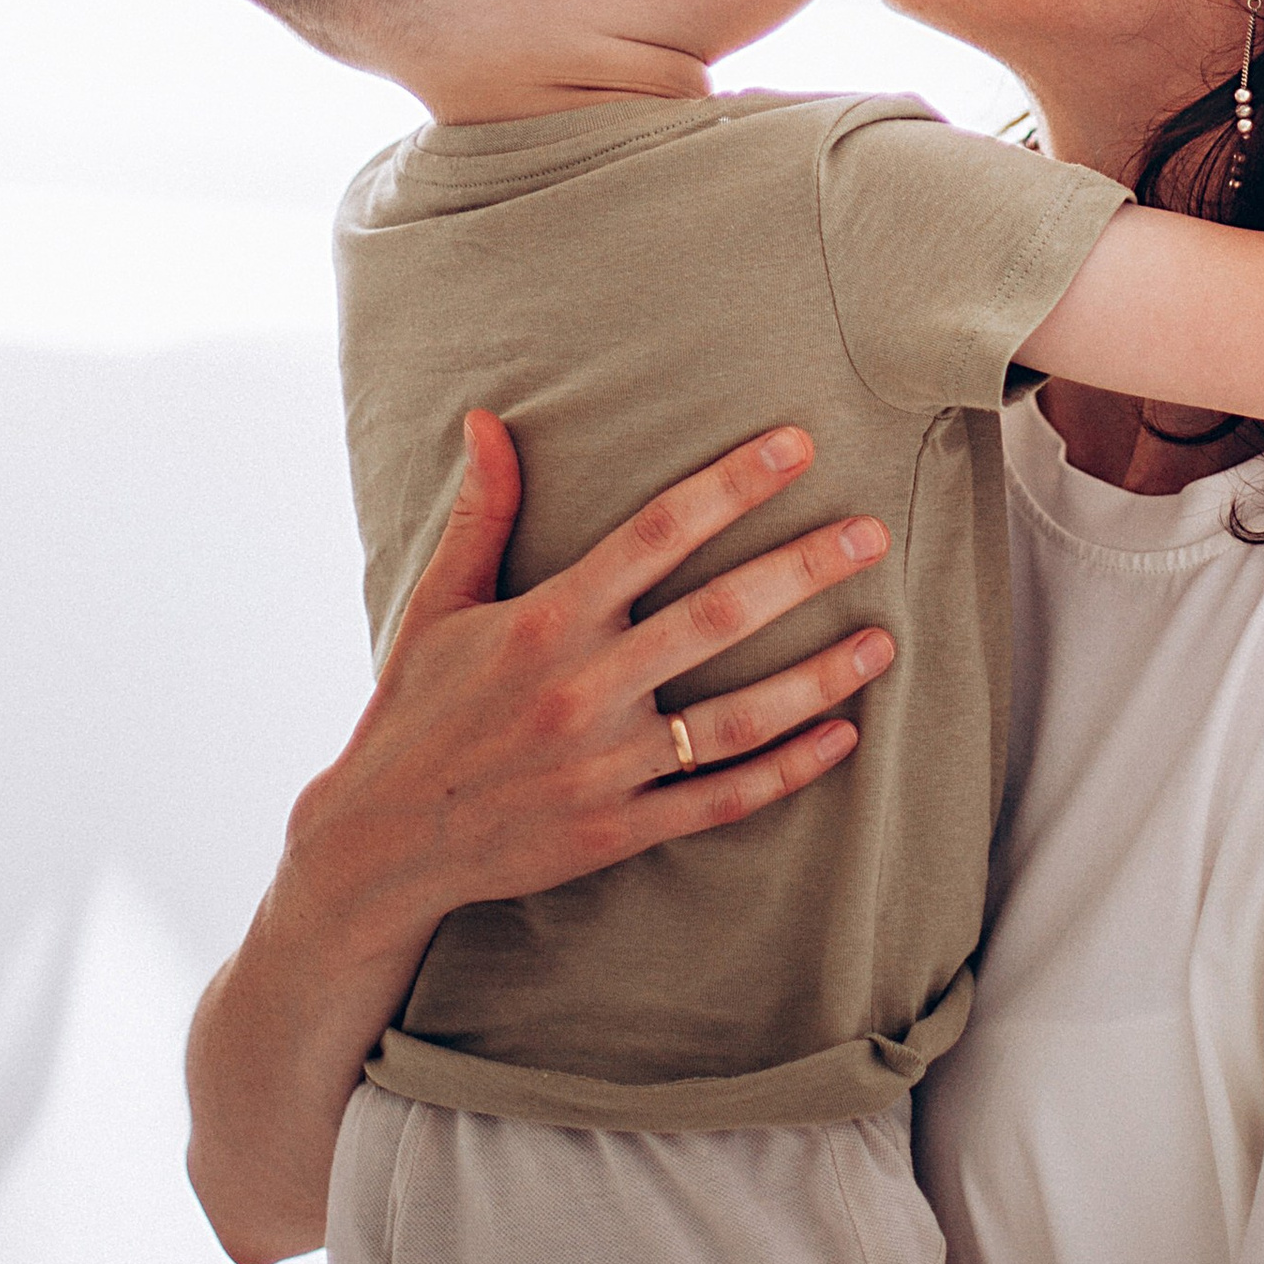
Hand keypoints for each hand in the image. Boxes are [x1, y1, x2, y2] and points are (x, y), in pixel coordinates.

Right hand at [185, 414, 895, 1263]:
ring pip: (737, 718)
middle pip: (716, 617)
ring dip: (818, 678)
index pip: (654, 534)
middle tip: (873, 533)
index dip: (730, 485)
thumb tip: (488, 419)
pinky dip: (788, 770)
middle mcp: (581, 689)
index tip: (798, 445)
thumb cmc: (415, 708)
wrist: (379, 843)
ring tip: (883, 640)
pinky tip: (843, 736)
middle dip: (802, 570)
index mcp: (544, 622)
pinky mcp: (617, 832)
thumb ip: (482, 513)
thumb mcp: (439, 604)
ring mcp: (604, 767)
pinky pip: (720, 799)